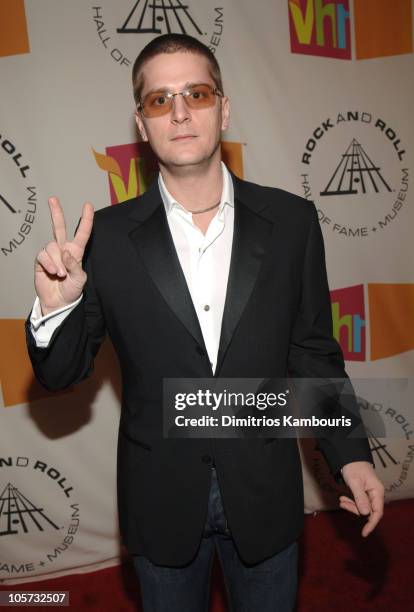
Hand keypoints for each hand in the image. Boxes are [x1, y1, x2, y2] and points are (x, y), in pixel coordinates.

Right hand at [35, 197, 93, 314]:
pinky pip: (43, 255)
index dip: (86, 219)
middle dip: (56, 212)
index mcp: (76, 252)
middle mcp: (63, 250)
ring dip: (57, 261)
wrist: (58, 302)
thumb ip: (74, 265)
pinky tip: (53, 272)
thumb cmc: (72, 290)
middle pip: (59, 227)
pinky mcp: (41, 261)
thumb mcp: (79, 279)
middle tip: (53, 199)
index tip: (88, 205)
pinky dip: (49, 264)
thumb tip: (66, 251)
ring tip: (61, 274)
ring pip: (52, 246)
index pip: (82, 233)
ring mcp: (51, 254)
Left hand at [339, 461, 383, 536]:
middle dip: (355, 510)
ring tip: (341, 500)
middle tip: (343, 504)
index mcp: (377, 491)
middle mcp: (375, 494)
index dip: (371, 524)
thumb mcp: (355, 482)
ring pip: (362, 507)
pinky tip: (342, 498)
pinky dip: (350, 502)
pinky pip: (358, 502)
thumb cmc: (353, 467)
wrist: (349, 457)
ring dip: (351, 505)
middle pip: (368, 511)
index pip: (377, 512)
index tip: (364, 533)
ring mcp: (369, 493)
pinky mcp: (363, 492)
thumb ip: (360, 498)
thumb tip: (365, 514)